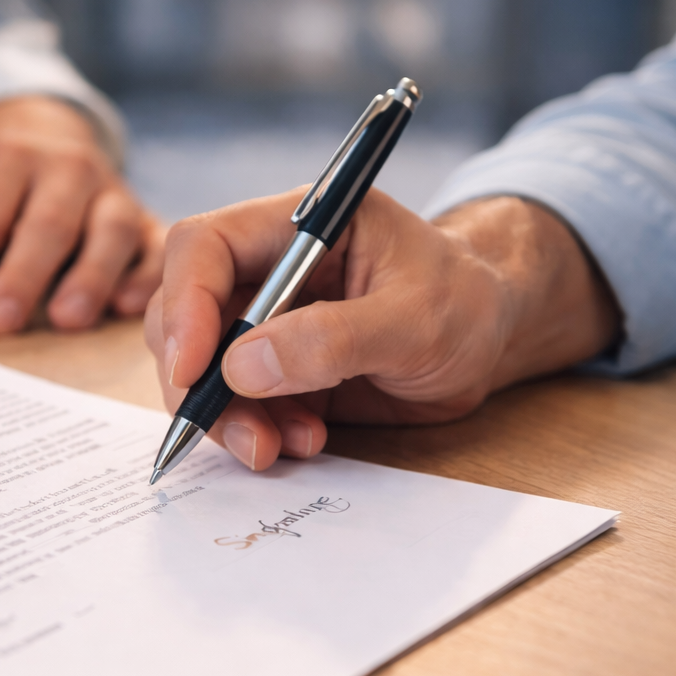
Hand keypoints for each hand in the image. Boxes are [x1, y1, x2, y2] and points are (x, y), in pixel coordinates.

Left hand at [0, 95, 164, 333]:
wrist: (45, 139)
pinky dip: (146, 277)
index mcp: (11, 157)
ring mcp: (114, 191)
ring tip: (66, 321)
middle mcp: (69, 167)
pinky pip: (156, 246)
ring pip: (111, 231)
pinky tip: (126, 309)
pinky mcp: (147, 219)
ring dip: (90, 278)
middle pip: (49, 222)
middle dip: (23, 275)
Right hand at [145, 189, 620, 470]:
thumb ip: (333, 340)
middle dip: (198, 381)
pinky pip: (239, 406)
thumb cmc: (465, 302)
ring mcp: (268, 323)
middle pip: (185, 315)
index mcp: (297, 228)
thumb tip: (242, 367)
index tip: (193, 371)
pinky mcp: (278, 370)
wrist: (491, 336)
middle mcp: (268, 270)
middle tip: (242, 434)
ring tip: (281, 447)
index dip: (184, 305)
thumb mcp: (416, 319)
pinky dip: (258, 433)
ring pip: (204, 371)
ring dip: (229, 419)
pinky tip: (305, 440)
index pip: (205, 247)